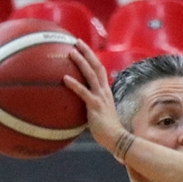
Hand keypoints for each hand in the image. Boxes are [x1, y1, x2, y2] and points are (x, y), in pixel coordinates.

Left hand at [62, 40, 126, 156]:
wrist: (117, 140)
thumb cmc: (108, 132)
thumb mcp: (99, 116)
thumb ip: (90, 108)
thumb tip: (78, 109)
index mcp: (106, 93)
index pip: (100, 70)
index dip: (92, 58)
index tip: (82, 48)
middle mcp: (104, 92)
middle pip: (97, 66)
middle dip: (87, 52)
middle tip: (76, 41)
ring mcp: (101, 98)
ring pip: (91, 75)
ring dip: (81, 62)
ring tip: (71, 52)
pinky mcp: (95, 106)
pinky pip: (84, 92)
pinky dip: (74, 84)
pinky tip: (64, 78)